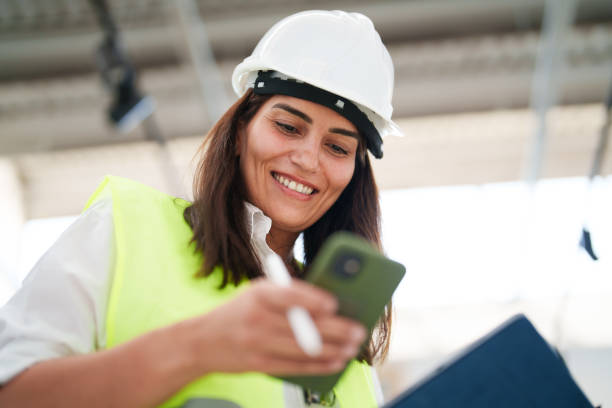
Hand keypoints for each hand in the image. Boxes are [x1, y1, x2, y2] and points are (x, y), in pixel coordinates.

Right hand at [185, 279, 366, 375]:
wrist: (202, 340)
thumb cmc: (240, 311)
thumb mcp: (257, 292)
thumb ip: (288, 294)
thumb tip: (330, 305)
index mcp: (259, 293)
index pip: (290, 295)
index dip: (314, 300)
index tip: (335, 304)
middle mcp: (257, 317)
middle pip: (303, 324)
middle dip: (336, 329)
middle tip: (358, 330)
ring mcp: (257, 342)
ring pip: (303, 348)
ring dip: (333, 349)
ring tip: (352, 348)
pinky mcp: (258, 364)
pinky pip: (295, 366)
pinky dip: (319, 365)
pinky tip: (336, 362)